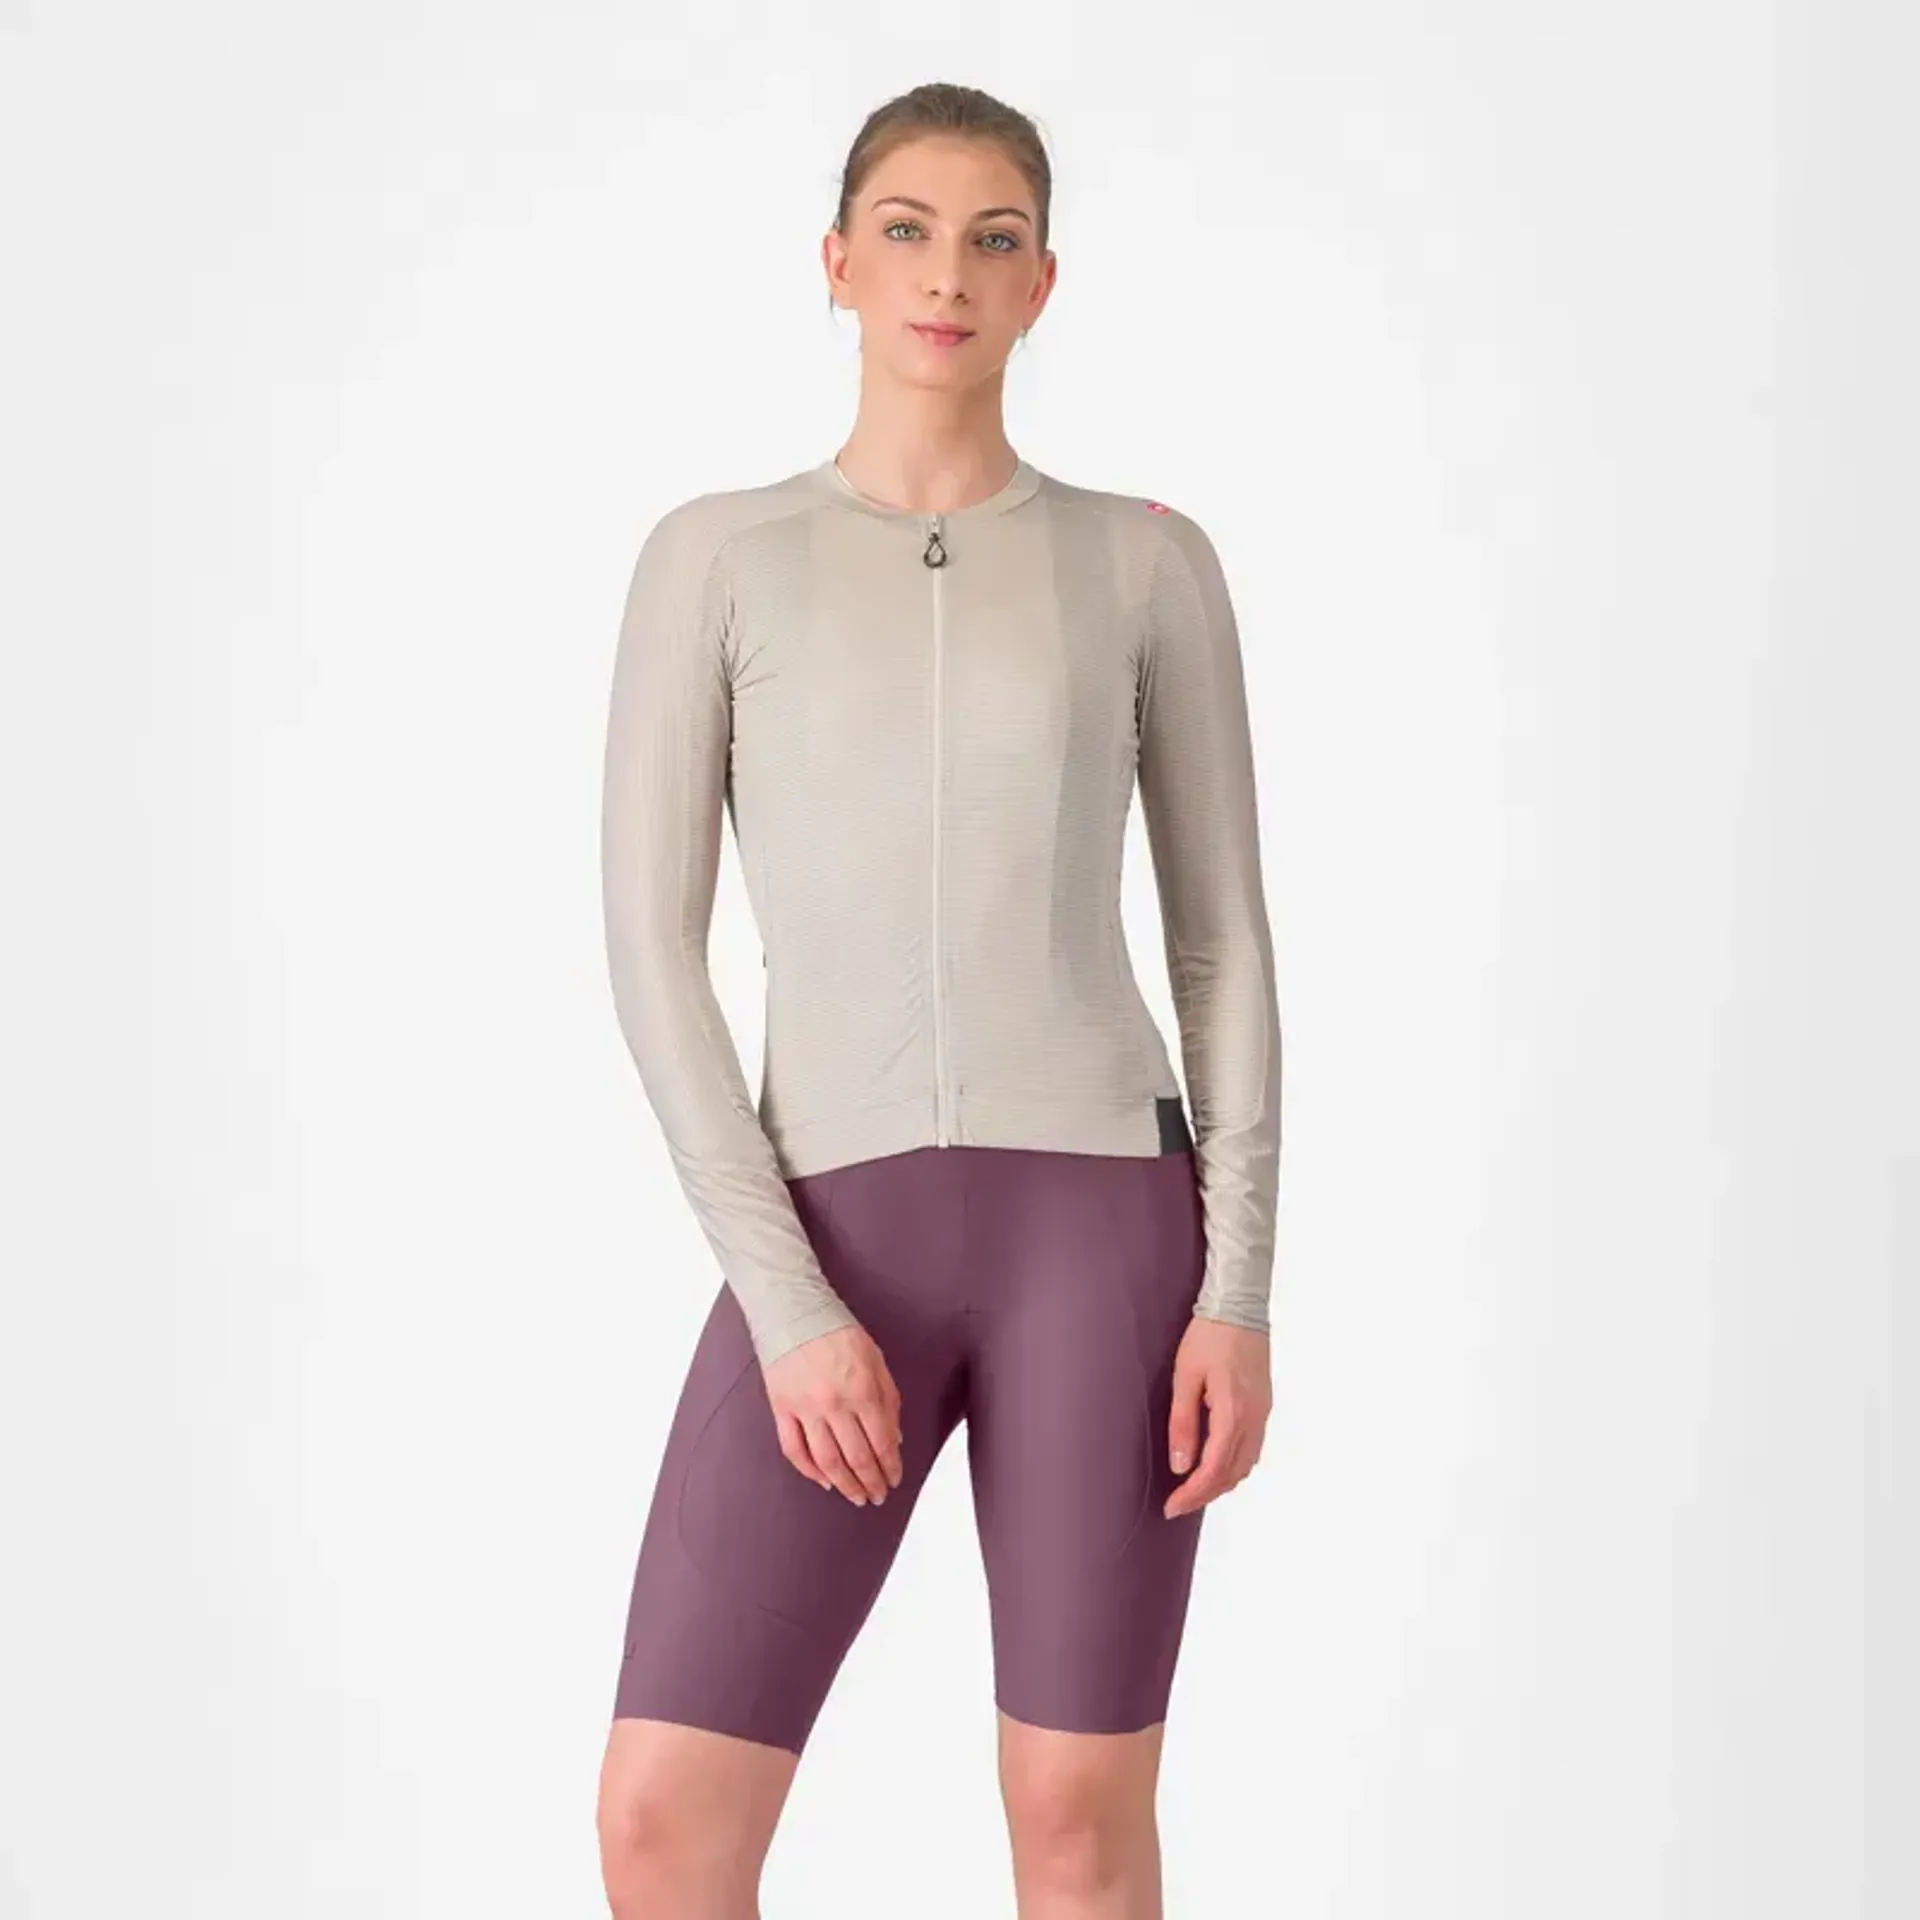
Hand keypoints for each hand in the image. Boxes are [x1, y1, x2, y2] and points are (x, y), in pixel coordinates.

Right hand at [762, 1322, 903, 1506]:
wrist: (794, 1312)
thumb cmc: (839, 1332)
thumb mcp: (876, 1360)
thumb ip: (888, 1399)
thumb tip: (893, 1439)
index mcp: (862, 1390)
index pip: (881, 1442)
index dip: (890, 1467)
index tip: (894, 1480)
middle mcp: (834, 1404)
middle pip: (856, 1458)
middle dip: (871, 1482)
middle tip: (877, 1496)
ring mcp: (805, 1408)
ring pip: (827, 1461)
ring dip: (844, 1484)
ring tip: (855, 1496)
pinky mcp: (781, 1408)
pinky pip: (794, 1449)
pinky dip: (809, 1471)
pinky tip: (824, 1480)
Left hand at [1163, 1316, 1271, 1517]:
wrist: (1239, 1306)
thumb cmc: (1209, 1336)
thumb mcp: (1185, 1377)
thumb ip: (1183, 1423)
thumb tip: (1180, 1465)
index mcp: (1234, 1413)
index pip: (1214, 1469)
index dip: (1192, 1494)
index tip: (1171, 1507)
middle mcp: (1254, 1419)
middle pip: (1233, 1474)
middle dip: (1205, 1494)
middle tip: (1178, 1504)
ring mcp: (1262, 1413)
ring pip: (1246, 1464)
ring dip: (1221, 1482)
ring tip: (1193, 1489)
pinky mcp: (1263, 1406)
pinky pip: (1252, 1448)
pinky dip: (1233, 1465)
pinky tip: (1215, 1463)